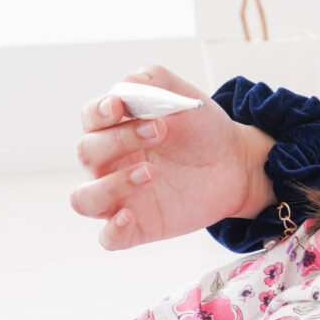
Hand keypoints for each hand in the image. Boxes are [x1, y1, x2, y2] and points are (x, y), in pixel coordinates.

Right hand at [70, 66, 275, 249]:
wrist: (234, 163)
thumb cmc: (201, 129)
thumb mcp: (183, 97)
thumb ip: (154, 81)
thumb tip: (126, 85)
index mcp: (114, 128)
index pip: (90, 118)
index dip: (100, 112)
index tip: (120, 106)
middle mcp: (108, 163)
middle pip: (88, 152)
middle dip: (120, 139)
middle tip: (158, 130)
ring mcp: (119, 197)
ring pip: (85, 199)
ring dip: (111, 185)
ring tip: (149, 173)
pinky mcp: (137, 226)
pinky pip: (109, 238)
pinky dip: (113, 230)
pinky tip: (129, 217)